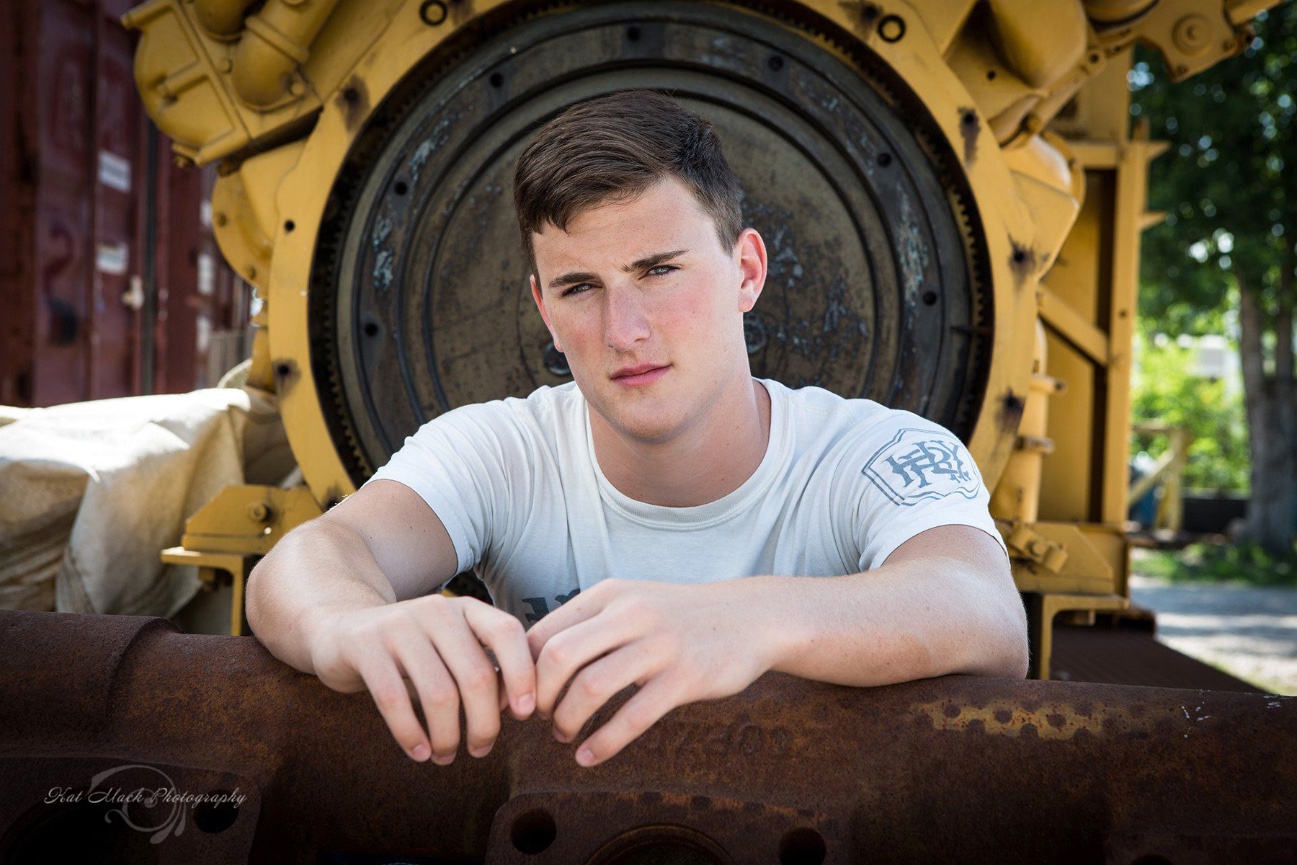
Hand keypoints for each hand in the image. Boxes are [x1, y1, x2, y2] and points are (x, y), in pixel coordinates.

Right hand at [305, 594, 535, 762]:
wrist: (341, 629)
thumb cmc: (412, 651)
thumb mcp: (451, 648)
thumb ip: (483, 668)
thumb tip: (520, 708)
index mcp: (465, 608)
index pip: (507, 632)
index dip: (522, 674)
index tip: (527, 714)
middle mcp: (435, 610)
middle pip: (476, 675)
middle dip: (485, 723)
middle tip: (482, 749)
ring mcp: (398, 625)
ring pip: (439, 693)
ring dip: (448, 736)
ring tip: (446, 756)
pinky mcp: (364, 645)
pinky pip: (394, 699)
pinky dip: (411, 734)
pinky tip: (420, 753)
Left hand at [526, 578, 775, 766]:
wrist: (749, 617)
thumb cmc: (677, 618)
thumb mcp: (631, 603)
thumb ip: (589, 626)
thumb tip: (531, 663)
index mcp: (608, 594)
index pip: (544, 633)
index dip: (521, 672)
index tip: (519, 699)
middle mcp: (630, 613)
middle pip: (558, 657)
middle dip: (539, 697)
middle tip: (541, 718)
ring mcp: (659, 645)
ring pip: (591, 687)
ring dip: (568, 722)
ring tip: (565, 736)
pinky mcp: (686, 677)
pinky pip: (633, 716)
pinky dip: (603, 743)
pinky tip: (589, 757)